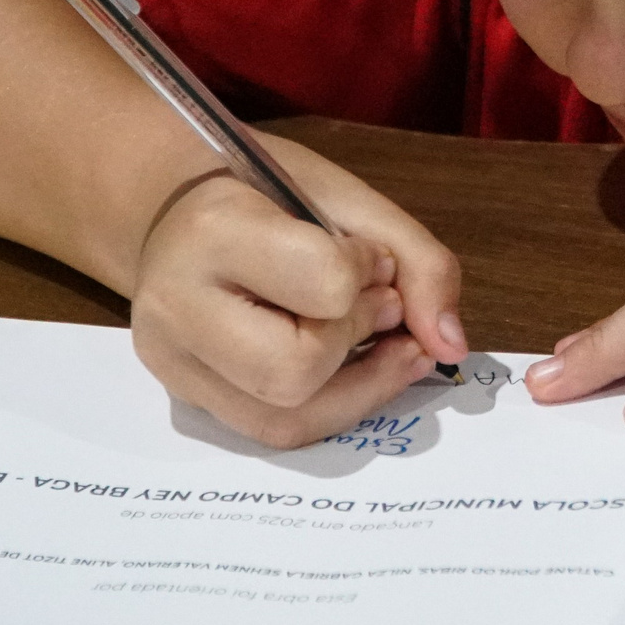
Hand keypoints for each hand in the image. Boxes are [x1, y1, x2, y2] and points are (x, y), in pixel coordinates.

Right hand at [127, 134, 468, 447]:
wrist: (174, 208)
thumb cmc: (264, 192)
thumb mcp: (347, 198)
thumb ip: (416, 259)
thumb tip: (451, 346)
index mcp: (214, 231)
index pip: (322, 283)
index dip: (367, 273)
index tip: (367, 255)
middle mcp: (177, 306)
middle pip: (294, 372)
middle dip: (355, 340)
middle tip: (374, 304)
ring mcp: (173, 362)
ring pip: (286, 419)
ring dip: (358, 386)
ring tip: (381, 341)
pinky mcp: (186, 398)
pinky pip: (274, 431)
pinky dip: (333, 406)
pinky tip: (358, 369)